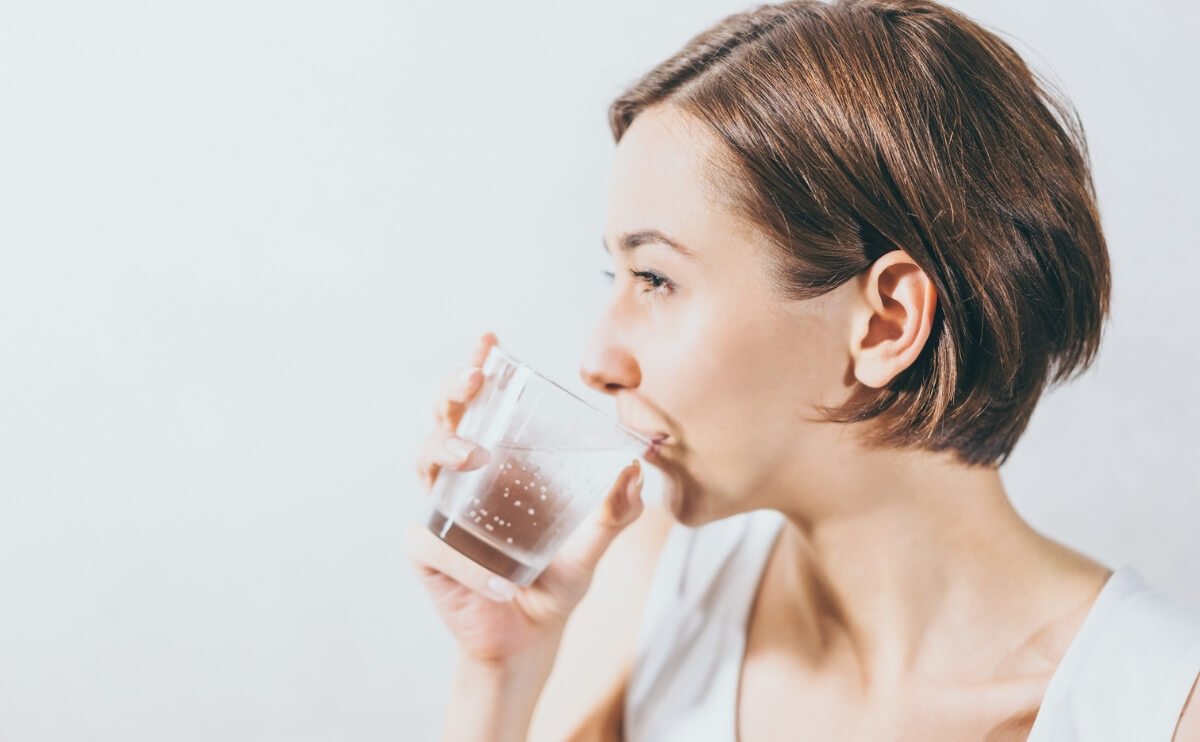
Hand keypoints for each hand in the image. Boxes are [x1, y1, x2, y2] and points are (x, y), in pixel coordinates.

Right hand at [406, 331, 645, 669]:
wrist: (527, 642)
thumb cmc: (551, 585)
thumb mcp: (590, 548)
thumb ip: (613, 514)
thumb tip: (635, 471)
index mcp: (499, 467)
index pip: (483, 407)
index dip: (479, 369)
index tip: (490, 340)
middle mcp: (463, 482)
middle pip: (444, 420)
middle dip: (453, 392)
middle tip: (474, 378)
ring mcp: (441, 514)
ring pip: (425, 464)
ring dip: (447, 449)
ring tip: (476, 455)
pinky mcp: (429, 555)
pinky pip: (436, 545)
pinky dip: (468, 563)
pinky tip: (500, 581)